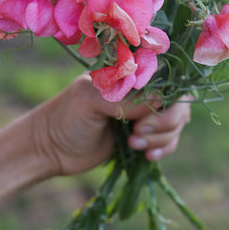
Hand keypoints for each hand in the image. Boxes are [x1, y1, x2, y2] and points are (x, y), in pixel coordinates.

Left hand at [31, 74, 190, 177]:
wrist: (50, 149)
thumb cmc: (66, 116)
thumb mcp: (91, 100)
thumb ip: (125, 99)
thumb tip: (161, 101)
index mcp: (130, 73)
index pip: (168, 77)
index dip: (168, 98)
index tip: (147, 117)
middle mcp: (142, 91)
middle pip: (178, 102)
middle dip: (164, 122)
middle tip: (137, 133)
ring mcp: (144, 114)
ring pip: (176, 124)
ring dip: (162, 138)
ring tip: (133, 145)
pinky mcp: (144, 137)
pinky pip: (169, 141)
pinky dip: (164, 149)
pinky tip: (147, 156)